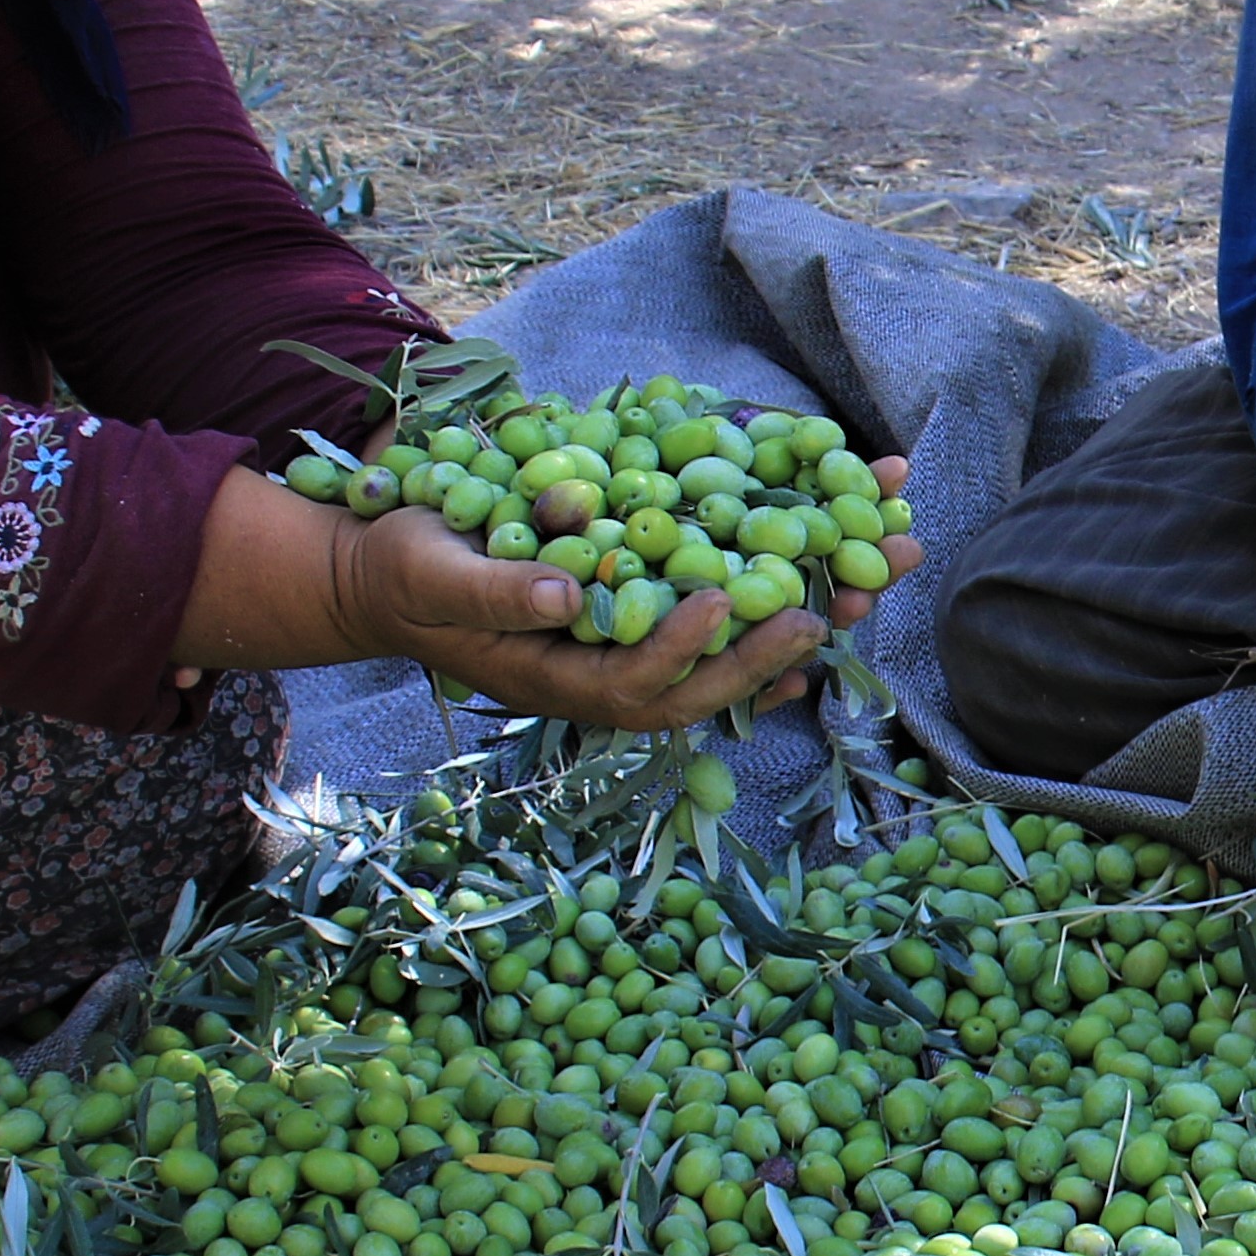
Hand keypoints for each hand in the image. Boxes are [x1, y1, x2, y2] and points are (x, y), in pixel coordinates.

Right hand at [337, 458, 915, 728]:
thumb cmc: (404, 572)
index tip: (726, 600)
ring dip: (797, 625)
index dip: (684, 646)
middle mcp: (605, 681)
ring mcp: (627, 660)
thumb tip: (570, 600)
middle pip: (704, 683)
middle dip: (773, 648)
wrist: (389, 579)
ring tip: (865, 589)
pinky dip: (773, 626)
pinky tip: (827, 611)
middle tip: (833, 606)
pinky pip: (720, 641)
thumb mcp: (434, 574)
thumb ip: (498, 593)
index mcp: (557, 679)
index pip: (635, 680)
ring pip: (726, 660)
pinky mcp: (642, 628)